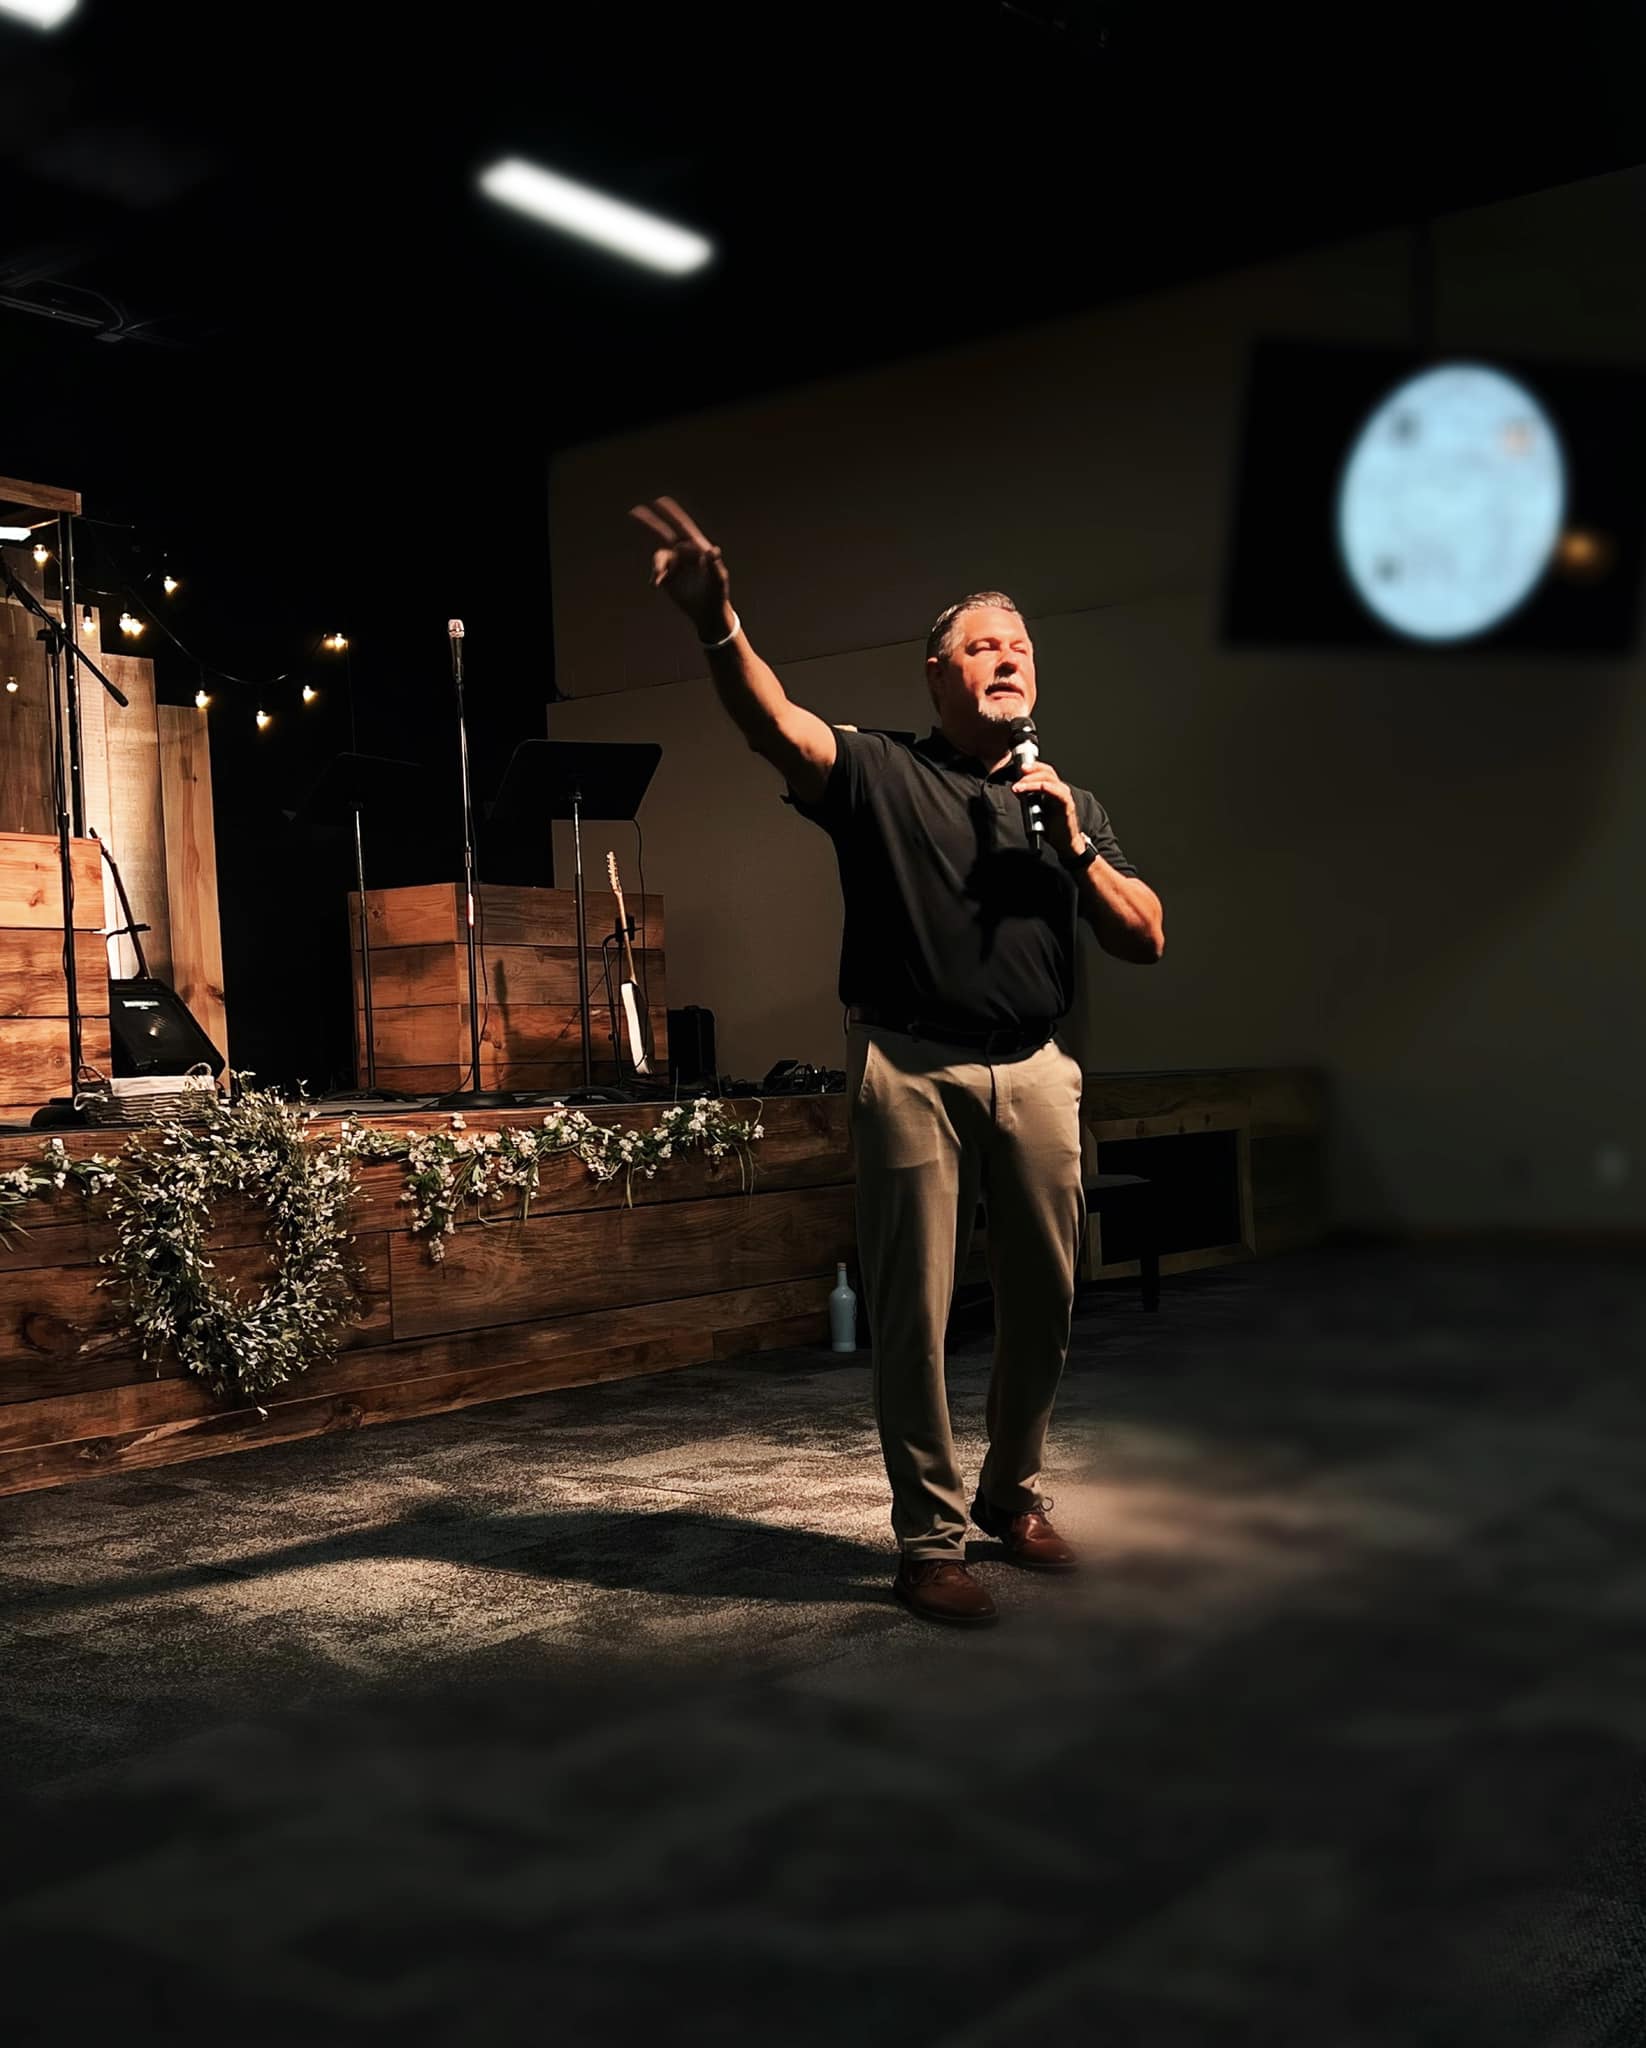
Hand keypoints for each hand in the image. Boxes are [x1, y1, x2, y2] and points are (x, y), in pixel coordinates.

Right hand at [628, 495, 731, 638]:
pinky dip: (655, 576)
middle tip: (633, 512)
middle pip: (663, 533)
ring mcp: (674, 565)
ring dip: (657, 565)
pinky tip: (655, 584)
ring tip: (657, 578)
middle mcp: (683, 552)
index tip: (660, 500)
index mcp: (696, 547)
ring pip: (659, 558)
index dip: (671, 513)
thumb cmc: (717, 593)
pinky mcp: (667, 578)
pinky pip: (657, 573)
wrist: (708, 612)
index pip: (682, 526)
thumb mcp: (718, 578)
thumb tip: (714, 550)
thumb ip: (714, 564)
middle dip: (649, 523)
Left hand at [1010, 759, 1082, 857]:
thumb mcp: (1036, 809)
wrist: (1064, 842)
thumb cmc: (1053, 827)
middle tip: (1017, 777)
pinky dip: (1047, 788)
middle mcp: (1060, 789)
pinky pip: (1057, 792)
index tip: (1020, 767)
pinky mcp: (1067, 805)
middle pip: (1047, 772)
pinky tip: (1038, 788)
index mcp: (1053, 788)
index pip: (1044, 771)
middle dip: (1030, 772)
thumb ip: (1029, 798)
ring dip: (1032, 781)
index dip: (1033, 766)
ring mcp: (1064, 796)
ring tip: (1019, 786)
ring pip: (1050, 780)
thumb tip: (1016, 788)